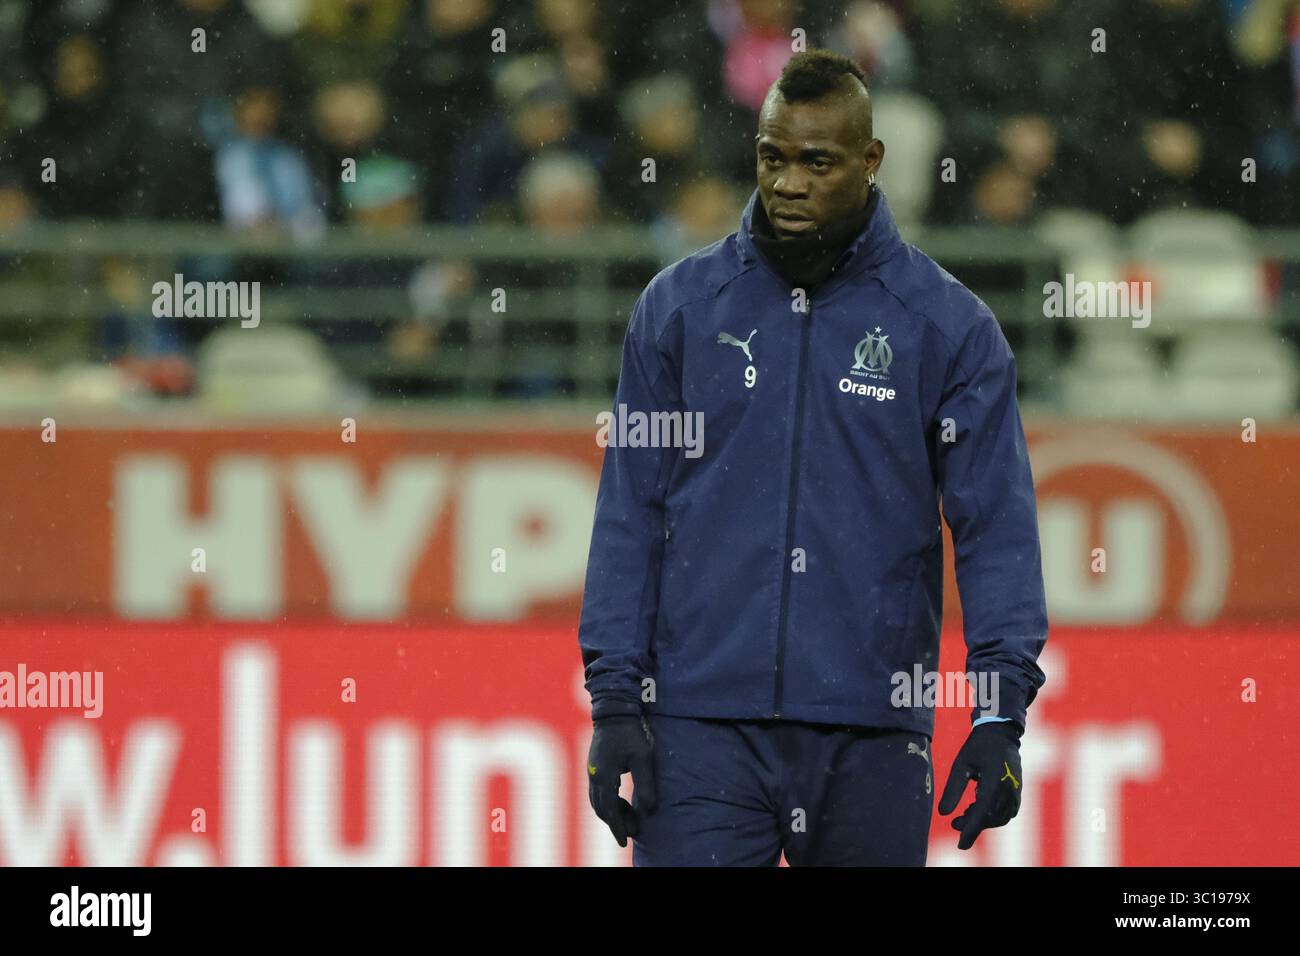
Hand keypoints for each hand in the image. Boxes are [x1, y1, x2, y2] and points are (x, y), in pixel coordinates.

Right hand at [586, 714, 656, 846]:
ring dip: (611, 813)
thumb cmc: (630, 734)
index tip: (624, 841)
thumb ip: (645, 784)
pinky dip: (608, 802)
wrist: (613, 712)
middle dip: (615, 822)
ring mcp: (592, 771)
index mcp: (604, 776)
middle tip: (632, 832)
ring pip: (597, 801)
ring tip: (630, 818)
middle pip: (601, 808)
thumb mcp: (642, 758)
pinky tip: (621, 802)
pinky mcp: (594, 766)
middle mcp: (594, 776)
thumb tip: (649, 810)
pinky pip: (598, 792)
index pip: (608, 810)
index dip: (617, 827)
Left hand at [938, 721, 1022, 849]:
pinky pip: (1006, 812)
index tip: (960, 844)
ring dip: (982, 821)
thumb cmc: (977, 746)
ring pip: (1000, 817)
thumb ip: (953, 789)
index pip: (983, 811)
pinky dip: (992, 816)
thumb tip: (943, 813)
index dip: (971, 830)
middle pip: (991, 817)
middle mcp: (1010, 787)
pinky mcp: (1018, 791)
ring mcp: (1016, 790)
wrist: (999, 734)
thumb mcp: (960, 764)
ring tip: (963, 816)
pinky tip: (977, 809)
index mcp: (995, 778)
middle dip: (973, 825)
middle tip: (954, 824)